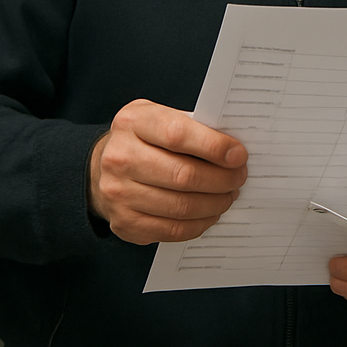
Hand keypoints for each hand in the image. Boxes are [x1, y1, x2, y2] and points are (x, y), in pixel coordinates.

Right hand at [88, 99, 247, 244]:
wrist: (107, 163)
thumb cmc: (148, 137)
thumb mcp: (163, 116)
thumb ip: (194, 126)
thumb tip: (234, 150)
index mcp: (134, 122)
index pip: (178, 135)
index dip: (214, 147)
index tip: (239, 155)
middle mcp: (120, 157)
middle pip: (182, 175)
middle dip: (221, 179)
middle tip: (239, 177)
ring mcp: (117, 193)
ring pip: (180, 206)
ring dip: (214, 203)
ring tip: (229, 195)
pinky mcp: (123, 222)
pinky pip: (171, 229)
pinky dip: (199, 223)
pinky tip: (211, 213)